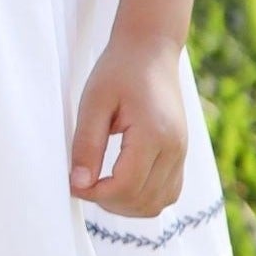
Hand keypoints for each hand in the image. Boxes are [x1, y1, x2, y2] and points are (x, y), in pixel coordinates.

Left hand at [69, 33, 186, 216]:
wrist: (150, 51)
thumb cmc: (119, 71)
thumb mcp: (93, 103)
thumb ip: (86, 145)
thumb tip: (79, 184)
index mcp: (154, 134)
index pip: (126, 186)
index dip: (96, 193)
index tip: (73, 183)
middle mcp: (174, 148)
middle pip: (143, 201)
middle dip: (108, 202)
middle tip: (83, 183)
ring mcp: (181, 152)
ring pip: (158, 203)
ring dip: (126, 205)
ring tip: (100, 184)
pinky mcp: (180, 154)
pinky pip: (168, 193)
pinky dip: (144, 198)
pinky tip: (120, 183)